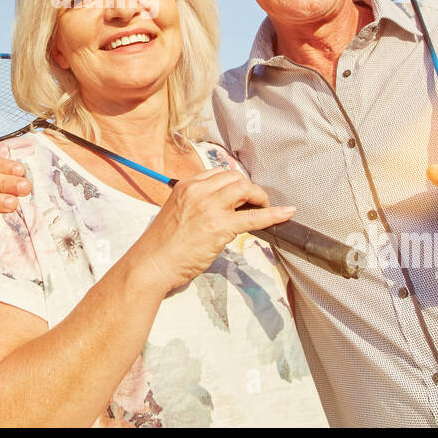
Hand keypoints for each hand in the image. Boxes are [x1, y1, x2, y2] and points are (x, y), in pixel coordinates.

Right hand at [131, 169, 294, 292]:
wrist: (152, 264)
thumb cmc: (161, 246)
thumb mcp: (176, 213)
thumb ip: (196, 205)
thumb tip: (219, 210)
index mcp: (186, 186)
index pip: (219, 173)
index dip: (235, 182)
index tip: (242, 193)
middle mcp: (198, 191)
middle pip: (234, 177)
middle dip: (249, 188)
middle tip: (255, 202)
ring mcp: (209, 207)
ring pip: (245, 188)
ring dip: (260, 197)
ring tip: (265, 208)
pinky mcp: (220, 226)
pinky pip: (254, 216)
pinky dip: (273, 214)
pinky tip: (286, 213)